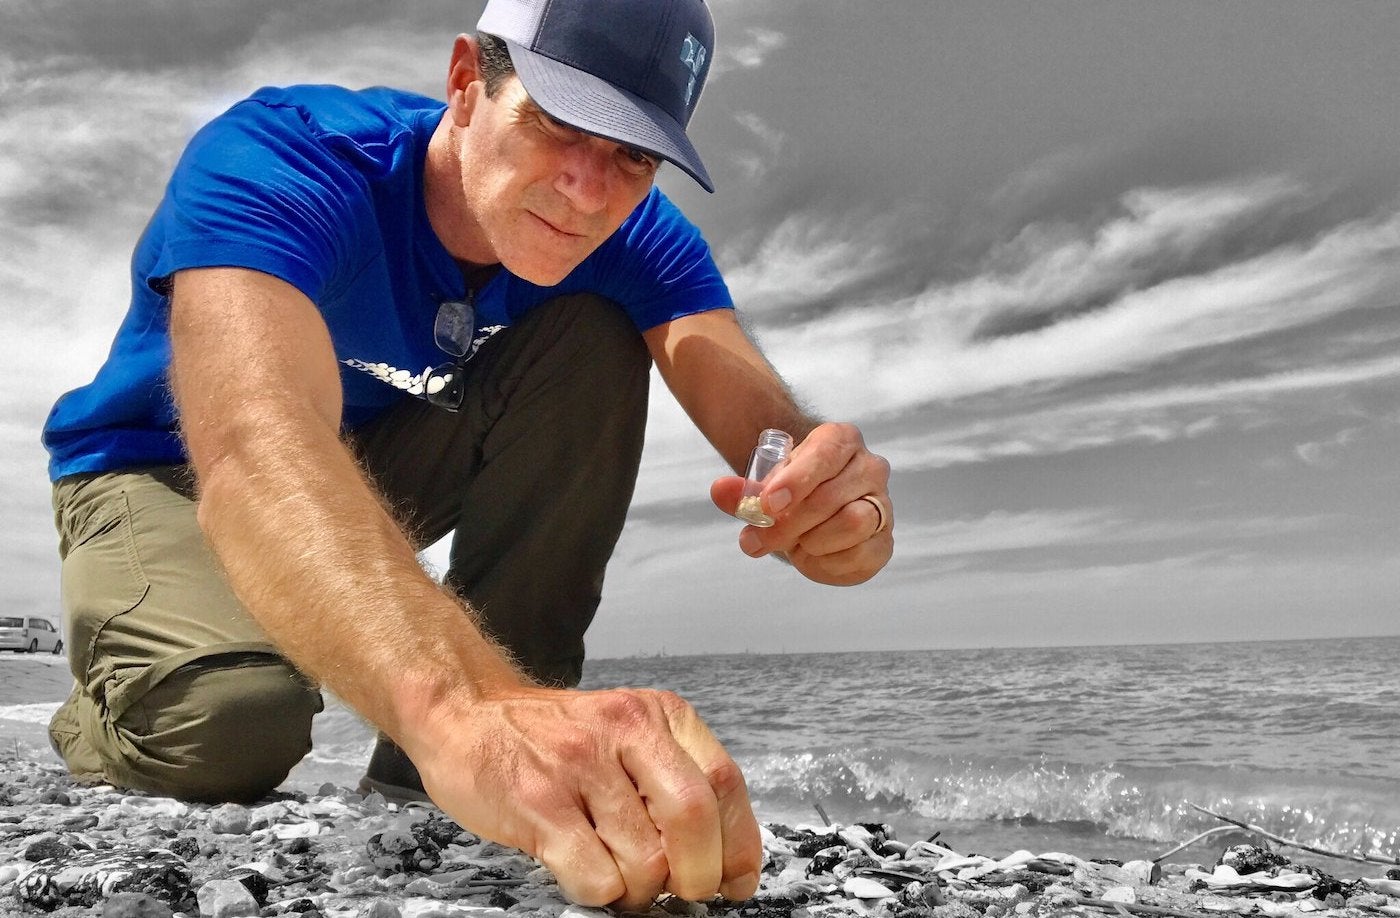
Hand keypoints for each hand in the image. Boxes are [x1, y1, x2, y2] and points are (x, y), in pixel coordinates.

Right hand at [410, 686, 762, 910]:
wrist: (466, 710)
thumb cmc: (554, 737)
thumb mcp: (626, 732)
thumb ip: (674, 777)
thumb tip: (724, 858)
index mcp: (659, 715)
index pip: (725, 782)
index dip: (738, 845)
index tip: (734, 881)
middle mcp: (625, 730)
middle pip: (694, 818)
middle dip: (697, 876)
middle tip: (679, 892)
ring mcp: (579, 764)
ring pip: (645, 860)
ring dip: (638, 890)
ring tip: (615, 873)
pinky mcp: (538, 801)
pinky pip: (595, 877)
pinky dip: (598, 892)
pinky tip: (580, 868)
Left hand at [711, 422, 892, 584]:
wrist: (812, 514)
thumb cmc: (791, 494)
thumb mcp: (764, 489)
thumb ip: (742, 491)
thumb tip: (720, 490)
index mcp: (840, 441)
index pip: (824, 454)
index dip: (796, 482)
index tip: (767, 505)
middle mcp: (869, 467)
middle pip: (830, 496)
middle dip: (788, 524)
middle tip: (756, 540)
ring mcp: (882, 505)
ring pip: (852, 523)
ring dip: (811, 540)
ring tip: (794, 542)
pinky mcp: (884, 542)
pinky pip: (860, 555)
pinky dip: (827, 562)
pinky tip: (812, 555)